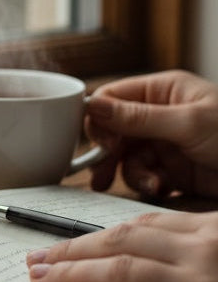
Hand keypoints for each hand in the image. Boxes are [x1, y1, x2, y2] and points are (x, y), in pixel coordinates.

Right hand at [85, 69, 217, 199]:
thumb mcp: (188, 123)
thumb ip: (138, 117)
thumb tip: (93, 106)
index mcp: (163, 92)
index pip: (113, 98)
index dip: (100, 119)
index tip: (103, 141)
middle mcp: (160, 116)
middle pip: (114, 131)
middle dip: (109, 152)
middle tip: (105, 169)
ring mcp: (166, 145)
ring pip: (127, 158)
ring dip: (131, 173)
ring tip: (149, 184)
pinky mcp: (174, 172)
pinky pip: (145, 177)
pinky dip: (146, 185)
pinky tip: (160, 189)